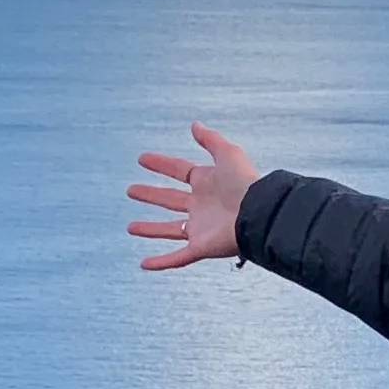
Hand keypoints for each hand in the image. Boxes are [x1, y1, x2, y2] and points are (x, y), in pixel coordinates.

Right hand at [129, 123, 261, 266]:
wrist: (258, 212)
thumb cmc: (245, 183)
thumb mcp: (227, 154)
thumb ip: (210, 140)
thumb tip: (195, 124)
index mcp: (207, 183)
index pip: (179, 171)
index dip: (161, 164)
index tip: (142, 159)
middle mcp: (202, 206)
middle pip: (170, 199)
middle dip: (151, 195)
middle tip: (131, 190)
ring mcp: (200, 227)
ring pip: (169, 229)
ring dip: (150, 229)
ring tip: (130, 227)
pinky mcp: (201, 246)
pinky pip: (177, 257)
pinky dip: (160, 262)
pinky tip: (144, 264)